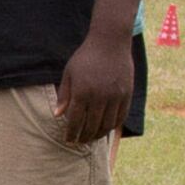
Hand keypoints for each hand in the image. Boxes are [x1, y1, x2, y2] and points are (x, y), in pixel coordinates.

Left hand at [54, 30, 136, 145]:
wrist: (111, 42)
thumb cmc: (86, 57)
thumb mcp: (69, 73)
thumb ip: (64, 95)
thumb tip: (58, 115)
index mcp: (82, 92)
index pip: (75, 121)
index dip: (71, 134)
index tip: (68, 140)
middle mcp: (99, 97)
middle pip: (91, 126)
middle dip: (83, 137)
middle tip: (79, 142)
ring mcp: (115, 96)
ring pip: (106, 125)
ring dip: (98, 135)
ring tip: (91, 138)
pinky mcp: (127, 94)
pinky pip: (120, 117)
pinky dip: (112, 126)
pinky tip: (105, 128)